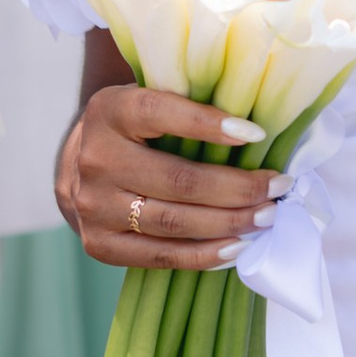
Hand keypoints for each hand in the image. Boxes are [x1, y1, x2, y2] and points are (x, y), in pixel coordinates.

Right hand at [57, 83, 286, 271]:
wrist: (78, 167)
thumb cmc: (133, 129)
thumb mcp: (148, 100)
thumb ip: (188, 105)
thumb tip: (256, 131)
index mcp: (110, 111)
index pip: (162, 113)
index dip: (210, 124)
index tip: (257, 134)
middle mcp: (97, 159)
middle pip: (179, 180)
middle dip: (238, 188)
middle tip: (277, 188)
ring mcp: (93, 207)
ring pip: (174, 222)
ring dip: (229, 223)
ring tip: (266, 217)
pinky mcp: (99, 245)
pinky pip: (160, 257)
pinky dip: (204, 255)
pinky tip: (237, 246)